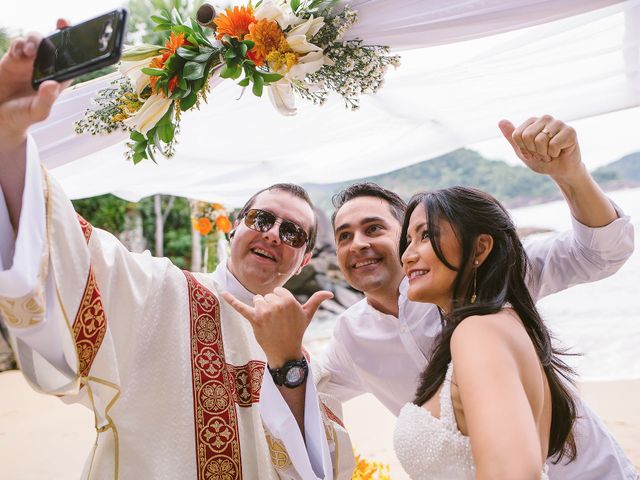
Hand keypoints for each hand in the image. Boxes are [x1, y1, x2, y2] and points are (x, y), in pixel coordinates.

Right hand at [0, 19, 69, 149]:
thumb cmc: (22, 117)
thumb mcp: (37, 112)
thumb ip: (46, 100)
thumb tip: (52, 84)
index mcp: (58, 80)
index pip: (72, 62)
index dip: (79, 48)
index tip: (83, 37)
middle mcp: (45, 69)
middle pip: (56, 45)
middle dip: (61, 32)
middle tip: (62, 24)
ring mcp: (29, 62)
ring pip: (37, 40)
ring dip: (37, 39)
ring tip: (32, 51)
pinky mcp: (13, 59)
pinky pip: (19, 45)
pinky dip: (20, 44)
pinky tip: (21, 52)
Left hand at [221, 287, 332, 367]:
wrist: (285, 352)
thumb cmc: (297, 331)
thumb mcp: (307, 315)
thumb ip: (316, 300)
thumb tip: (330, 293)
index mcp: (289, 299)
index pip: (278, 291)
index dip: (280, 302)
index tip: (284, 315)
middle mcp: (277, 303)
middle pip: (266, 296)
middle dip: (270, 307)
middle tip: (277, 322)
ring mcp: (265, 311)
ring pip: (256, 300)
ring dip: (260, 310)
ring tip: (268, 323)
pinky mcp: (254, 319)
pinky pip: (240, 306)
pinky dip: (230, 299)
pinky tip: (221, 292)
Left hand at [499, 115, 584, 180]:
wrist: (559, 171)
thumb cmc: (541, 160)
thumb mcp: (522, 150)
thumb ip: (511, 136)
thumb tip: (501, 121)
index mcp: (532, 121)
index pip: (517, 135)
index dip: (523, 149)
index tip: (531, 153)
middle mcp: (545, 118)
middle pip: (528, 136)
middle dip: (533, 151)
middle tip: (542, 154)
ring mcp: (558, 123)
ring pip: (540, 140)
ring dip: (544, 154)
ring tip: (550, 154)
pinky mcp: (570, 131)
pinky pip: (554, 144)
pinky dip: (554, 154)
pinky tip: (559, 153)